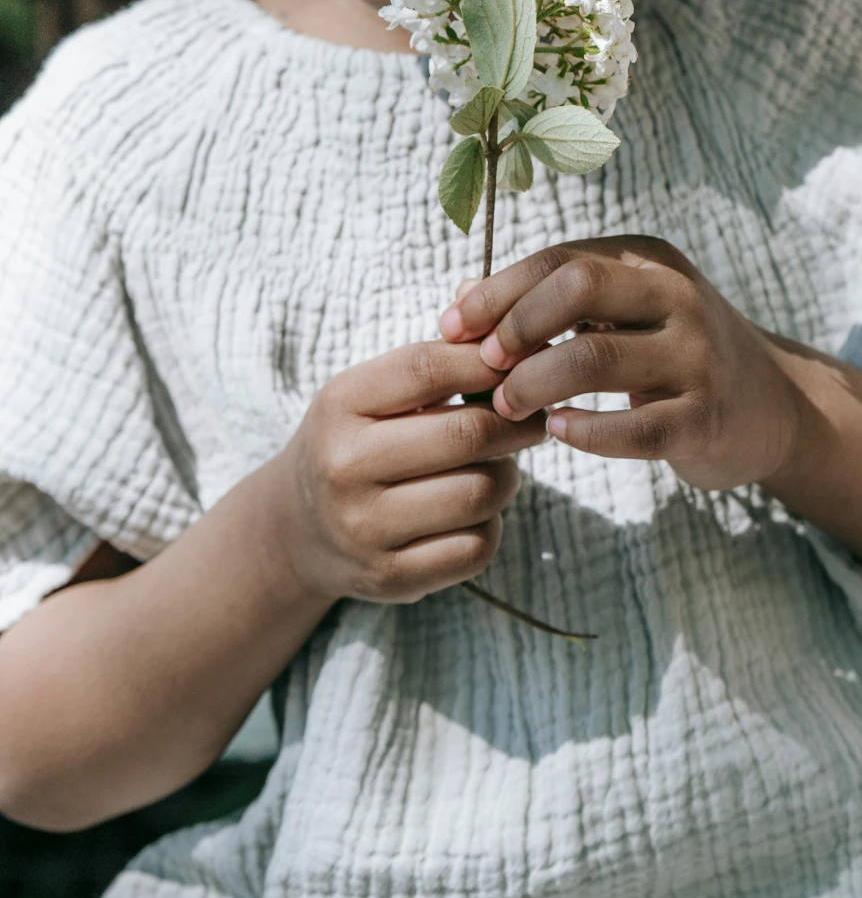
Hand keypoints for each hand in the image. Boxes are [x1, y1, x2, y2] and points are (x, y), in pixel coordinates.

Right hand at [268, 340, 543, 603]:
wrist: (295, 528)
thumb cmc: (355, 441)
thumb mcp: (371, 390)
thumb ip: (435, 356)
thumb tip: (499, 319)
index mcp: (340, 405)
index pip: (428, 369)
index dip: (487, 361)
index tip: (518, 365)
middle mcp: (345, 467)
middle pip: (466, 434)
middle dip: (516, 422)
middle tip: (530, 418)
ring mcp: (364, 528)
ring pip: (481, 493)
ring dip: (508, 475)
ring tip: (499, 465)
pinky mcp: (390, 578)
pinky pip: (476, 548)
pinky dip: (492, 525)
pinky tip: (476, 512)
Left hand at [439, 238, 803, 493]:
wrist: (771, 406)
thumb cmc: (673, 354)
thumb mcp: (623, 312)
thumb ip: (548, 301)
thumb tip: (460, 296)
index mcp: (649, 261)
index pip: (561, 257)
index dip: (499, 290)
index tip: (452, 325)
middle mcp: (676, 297)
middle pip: (581, 286)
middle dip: (518, 325)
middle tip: (485, 365)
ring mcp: (696, 356)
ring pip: (597, 357)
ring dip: (537, 383)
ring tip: (507, 406)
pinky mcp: (705, 418)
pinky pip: (633, 426)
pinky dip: (585, 431)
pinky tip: (558, 432)